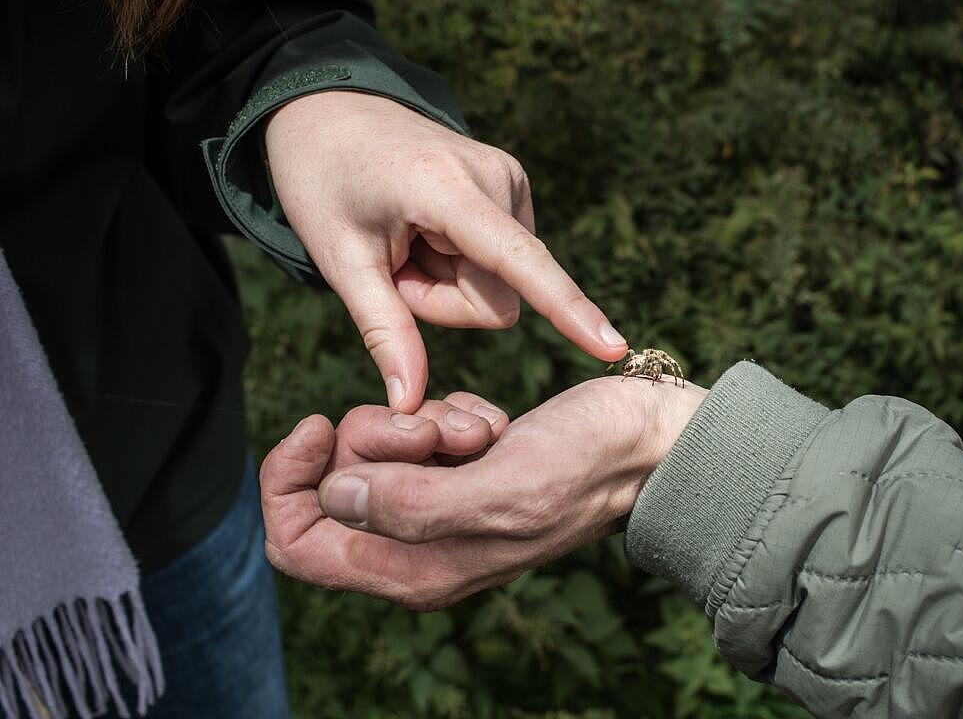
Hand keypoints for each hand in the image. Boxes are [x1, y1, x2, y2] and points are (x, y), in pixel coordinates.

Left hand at [260, 376, 706, 609]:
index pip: (297, 546)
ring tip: (479, 431)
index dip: (290, 485)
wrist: (647, 443)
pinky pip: (418, 433)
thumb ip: (409, 504)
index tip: (320, 425)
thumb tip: (332, 496)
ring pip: (375, 453)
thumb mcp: (499, 488)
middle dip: (373, 439)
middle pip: (333, 486)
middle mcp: (418, 548)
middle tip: (431, 428)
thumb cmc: (585, 467)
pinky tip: (495, 428)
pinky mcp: (462, 472)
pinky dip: (449, 416)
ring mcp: (440, 509)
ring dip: (422, 422)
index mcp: (415, 572)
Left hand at [264, 91, 628, 412]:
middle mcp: (497, 176)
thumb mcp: (339, 260)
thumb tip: (409, 403)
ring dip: (450, 281)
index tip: (612, 345)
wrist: (332, 111)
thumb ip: (383, 331)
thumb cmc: (325, 182)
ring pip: (503, 285)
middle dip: (445, 302)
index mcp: (446, 187)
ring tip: (408, 239)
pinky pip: (503, 263)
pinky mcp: (515, 186)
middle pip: (498, 297)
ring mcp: (512, 178)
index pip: (518, 262)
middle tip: (395, 262)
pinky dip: (460, 262)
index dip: (566, 309)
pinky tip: (426, 229)